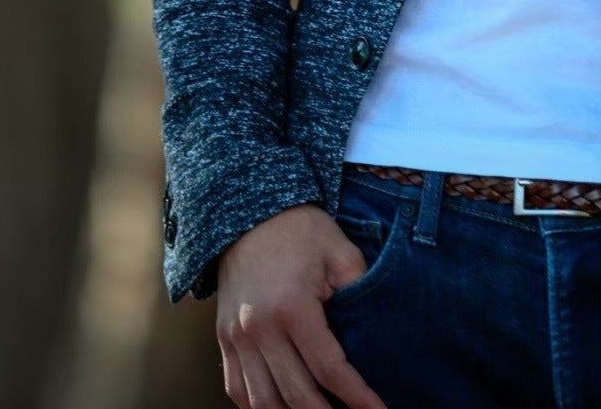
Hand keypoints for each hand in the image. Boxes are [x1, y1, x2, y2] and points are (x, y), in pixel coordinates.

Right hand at [216, 202, 388, 408]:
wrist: (249, 212)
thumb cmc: (300, 229)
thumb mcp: (340, 250)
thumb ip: (360, 289)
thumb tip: (377, 329)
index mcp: (292, 307)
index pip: (329, 369)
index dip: (356, 397)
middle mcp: (259, 328)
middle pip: (295, 395)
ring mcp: (237, 336)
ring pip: (262, 402)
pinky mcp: (223, 338)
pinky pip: (237, 389)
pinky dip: (258, 407)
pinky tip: (282, 407)